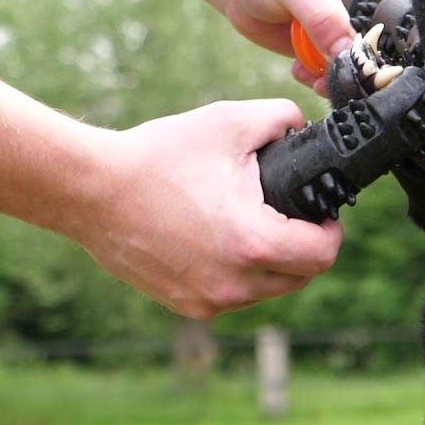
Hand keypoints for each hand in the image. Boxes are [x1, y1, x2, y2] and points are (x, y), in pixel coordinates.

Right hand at [83, 99, 344, 319]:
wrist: (93, 191)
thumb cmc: (159, 156)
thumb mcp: (230, 122)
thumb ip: (283, 119)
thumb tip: (304, 130)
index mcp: (253, 243)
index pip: (324, 254)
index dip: (331, 229)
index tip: (321, 211)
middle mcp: (235, 284)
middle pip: (302, 277)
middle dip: (304, 246)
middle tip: (289, 214)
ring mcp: (209, 300)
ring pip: (268, 290)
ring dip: (272, 262)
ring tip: (250, 223)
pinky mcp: (186, 305)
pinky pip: (234, 295)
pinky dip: (238, 272)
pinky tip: (219, 240)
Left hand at [113, 0, 414, 94]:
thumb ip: (326, 17)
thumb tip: (349, 54)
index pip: (414, 10)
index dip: (401, 39)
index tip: (376, 60)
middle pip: (396, 45)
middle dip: (369, 66)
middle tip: (338, 72)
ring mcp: (359, 22)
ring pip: (369, 65)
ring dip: (342, 77)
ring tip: (312, 70)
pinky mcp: (337, 44)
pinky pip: (344, 73)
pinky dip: (325, 80)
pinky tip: (302, 68)